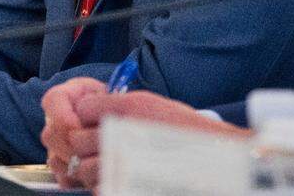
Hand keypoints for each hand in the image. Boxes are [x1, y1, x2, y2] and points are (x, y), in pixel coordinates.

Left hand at [42, 81, 250, 189]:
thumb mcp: (154, 106)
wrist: (217, 162)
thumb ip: (119, 106)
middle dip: (85, 145)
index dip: (86, 118)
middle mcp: (122, 131)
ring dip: (92, 169)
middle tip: (104, 149)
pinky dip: (104, 186)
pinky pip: (97, 188)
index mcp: (129, 107)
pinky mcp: (125, 185)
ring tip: (113, 167)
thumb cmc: (188, 134)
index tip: (95, 124)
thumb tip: (90, 109)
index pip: (82, 108)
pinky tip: (120, 180)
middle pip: (76, 138)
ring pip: (82, 167)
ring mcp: (122, 161)